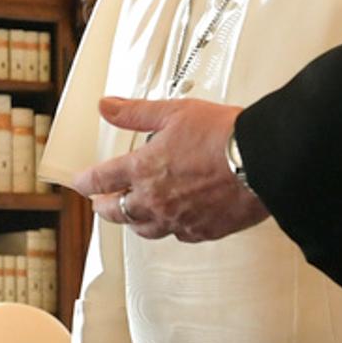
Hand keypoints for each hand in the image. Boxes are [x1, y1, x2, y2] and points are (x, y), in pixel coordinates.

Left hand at [72, 96, 268, 243]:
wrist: (261, 161)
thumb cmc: (223, 135)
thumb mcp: (174, 112)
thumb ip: (135, 113)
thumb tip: (107, 107)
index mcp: (144, 169)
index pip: (101, 180)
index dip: (86, 181)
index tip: (80, 182)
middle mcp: (156, 200)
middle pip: (117, 211)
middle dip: (104, 207)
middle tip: (100, 204)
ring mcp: (179, 220)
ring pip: (145, 229)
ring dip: (134, 222)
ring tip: (132, 217)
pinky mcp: (203, 231)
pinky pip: (179, 235)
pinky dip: (171, 228)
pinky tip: (174, 223)